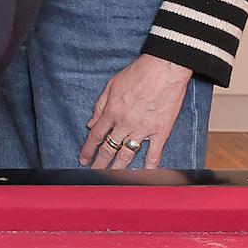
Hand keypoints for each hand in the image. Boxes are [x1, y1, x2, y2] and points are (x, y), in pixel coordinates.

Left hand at [80, 54, 193, 168]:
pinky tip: (143, 175)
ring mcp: (143, 128)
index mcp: (111, 111)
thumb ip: (99, 106)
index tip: (83, 158)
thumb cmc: (138, 73)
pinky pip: (154, 153)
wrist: (164, 68)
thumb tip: (90, 123)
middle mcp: (124, 123)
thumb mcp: (111, 85)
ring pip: (127, 154)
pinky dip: (149, 166)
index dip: (88, 149)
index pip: (95, 135)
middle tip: (92, 174)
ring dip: (117, 168)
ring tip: (110, 179)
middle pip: (108, 148)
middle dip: (99, 163)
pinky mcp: (161, 131)